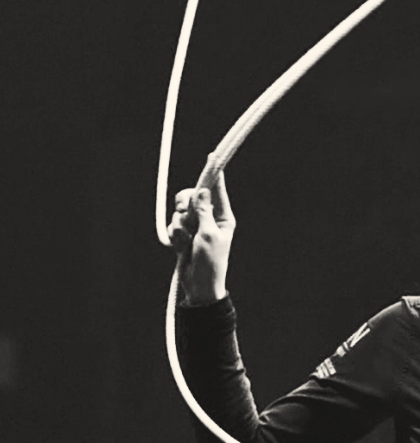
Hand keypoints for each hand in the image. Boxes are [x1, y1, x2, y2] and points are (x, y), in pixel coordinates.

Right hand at [168, 169, 235, 305]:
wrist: (199, 287)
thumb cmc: (210, 264)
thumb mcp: (208, 235)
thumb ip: (203, 211)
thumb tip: (203, 190)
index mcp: (223, 217)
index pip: (217, 190)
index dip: (213, 174)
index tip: (212, 156)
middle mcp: (210, 218)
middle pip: (192, 195)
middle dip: (184, 205)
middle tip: (185, 216)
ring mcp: (196, 226)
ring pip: (180, 210)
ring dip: (179, 225)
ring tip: (185, 241)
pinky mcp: (185, 234)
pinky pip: (174, 224)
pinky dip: (174, 235)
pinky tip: (180, 247)